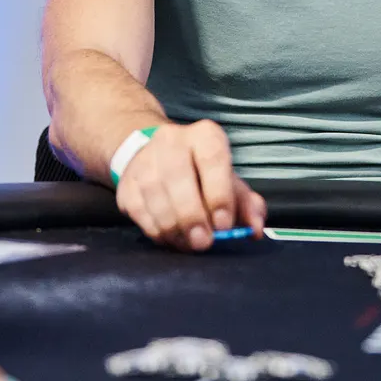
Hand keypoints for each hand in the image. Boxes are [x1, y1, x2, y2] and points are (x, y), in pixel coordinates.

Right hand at [114, 120, 266, 250]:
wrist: (155, 157)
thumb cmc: (201, 173)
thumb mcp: (229, 181)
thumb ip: (247, 204)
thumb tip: (254, 229)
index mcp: (204, 136)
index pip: (212, 159)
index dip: (218, 193)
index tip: (224, 225)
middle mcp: (172, 141)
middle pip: (178, 177)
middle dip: (192, 216)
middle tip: (204, 243)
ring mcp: (145, 160)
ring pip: (156, 196)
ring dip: (174, 227)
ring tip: (189, 244)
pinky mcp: (126, 183)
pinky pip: (140, 211)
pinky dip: (156, 230)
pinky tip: (171, 238)